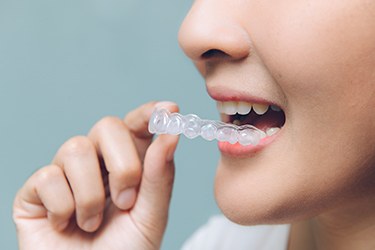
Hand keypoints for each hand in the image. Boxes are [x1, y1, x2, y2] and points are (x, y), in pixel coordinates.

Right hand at [13, 102, 178, 249]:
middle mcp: (98, 161)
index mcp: (130, 162)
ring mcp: (66, 172)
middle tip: (126, 202)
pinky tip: (65, 224)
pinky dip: (63, 208)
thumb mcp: (151, 216)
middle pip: (107, 126)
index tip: (169, 109)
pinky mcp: (37, 190)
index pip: (138, 124)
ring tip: (93, 224)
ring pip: (76, 149)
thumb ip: (160, 176)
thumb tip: (171, 133)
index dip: (150, 113)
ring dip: (91, 195)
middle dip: (122, 165)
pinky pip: (48, 177)